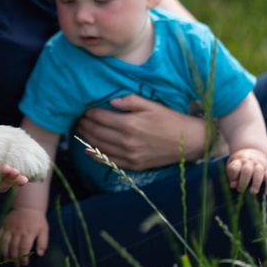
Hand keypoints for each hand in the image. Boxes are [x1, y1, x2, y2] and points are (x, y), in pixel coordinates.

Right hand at [0, 207, 48, 265]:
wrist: (28, 206)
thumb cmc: (37, 220)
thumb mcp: (44, 230)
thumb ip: (43, 242)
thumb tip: (40, 254)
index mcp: (29, 232)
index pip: (24, 248)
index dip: (24, 257)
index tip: (24, 264)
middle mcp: (18, 230)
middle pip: (14, 247)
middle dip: (15, 258)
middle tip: (17, 265)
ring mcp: (10, 227)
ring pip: (5, 243)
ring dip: (6, 254)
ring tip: (8, 261)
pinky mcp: (4, 225)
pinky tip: (1, 250)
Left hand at [76, 95, 207, 169]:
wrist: (189, 142)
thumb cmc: (171, 120)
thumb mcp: (152, 105)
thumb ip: (130, 101)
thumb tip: (111, 101)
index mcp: (130, 124)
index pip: (101, 117)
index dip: (89, 112)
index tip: (82, 108)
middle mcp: (127, 141)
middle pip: (97, 132)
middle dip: (85, 124)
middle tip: (77, 118)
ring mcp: (130, 155)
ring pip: (100, 146)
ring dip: (87, 138)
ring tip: (80, 130)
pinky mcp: (134, 165)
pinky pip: (110, 161)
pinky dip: (96, 156)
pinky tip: (88, 150)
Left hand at [227, 149, 266, 195]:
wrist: (253, 151)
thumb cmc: (240, 163)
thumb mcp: (233, 166)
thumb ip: (232, 176)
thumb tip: (233, 186)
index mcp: (239, 161)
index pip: (234, 167)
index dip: (232, 176)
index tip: (232, 184)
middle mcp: (249, 162)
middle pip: (247, 170)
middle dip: (243, 181)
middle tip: (241, 190)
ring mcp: (259, 165)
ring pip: (258, 172)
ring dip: (256, 183)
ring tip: (253, 192)